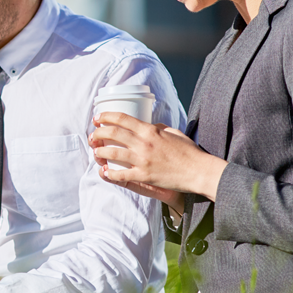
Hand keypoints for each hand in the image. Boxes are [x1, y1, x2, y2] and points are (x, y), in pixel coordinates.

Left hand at [90, 112, 226, 202]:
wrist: (199, 171)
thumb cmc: (189, 152)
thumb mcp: (174, 133)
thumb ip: (160, 128)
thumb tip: (151, 125)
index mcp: (150, 131)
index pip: (122, 119)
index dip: (105, 116)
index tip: (97, 118)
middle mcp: (143, 143)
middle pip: (112, 133)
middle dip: (98, 132)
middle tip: (93, 135)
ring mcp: (142, 160)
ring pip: (111, 153)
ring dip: (99, 151)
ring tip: (95, 151)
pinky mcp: (144, 175)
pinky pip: (120, 174)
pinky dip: (109, 173)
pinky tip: (104, 172)